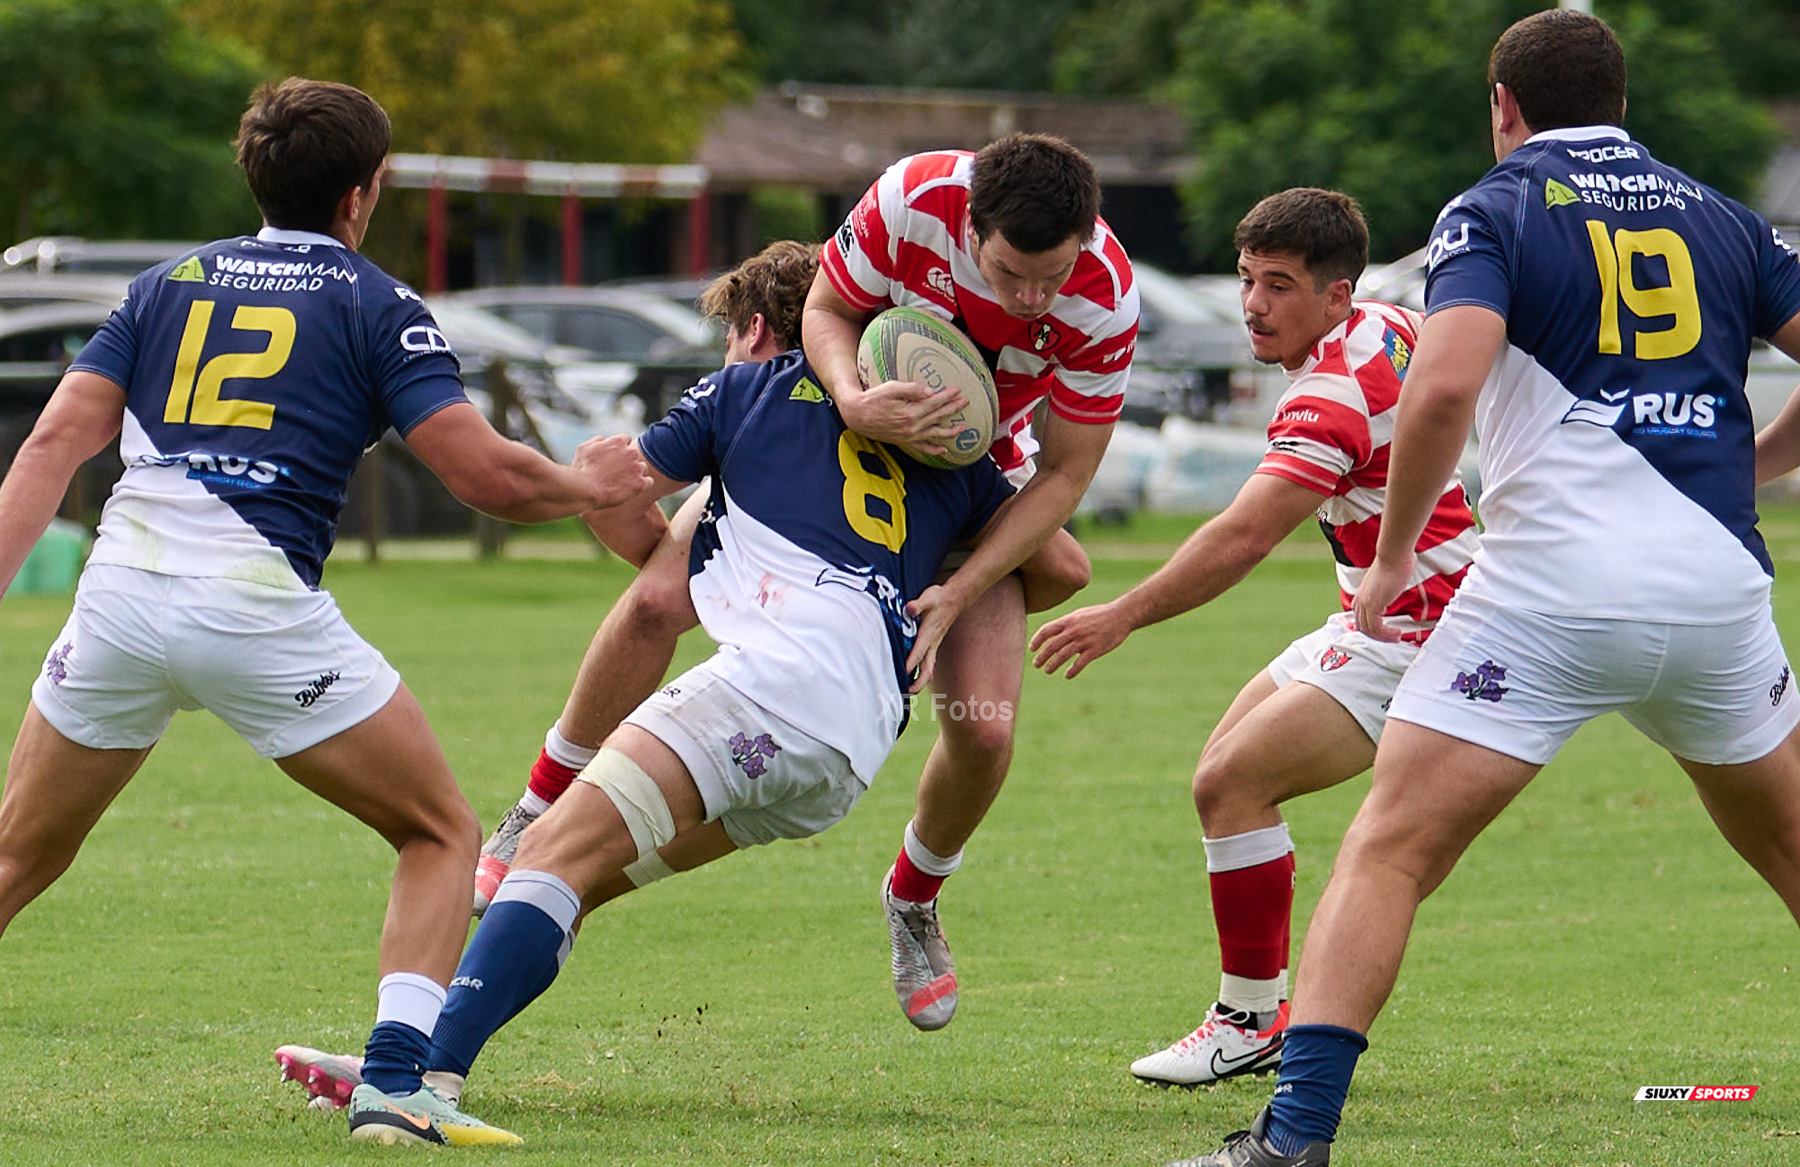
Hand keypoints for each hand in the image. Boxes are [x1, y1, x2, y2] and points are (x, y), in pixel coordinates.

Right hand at [573, 434, 651, 507]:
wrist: (586, 490)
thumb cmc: (582, 469)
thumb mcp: (584, 448)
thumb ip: (597, 441)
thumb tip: (605, 440)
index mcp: (618, 442)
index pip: (626, 440)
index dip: (620, 449)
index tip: (614, 458)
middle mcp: (630, 452)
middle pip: (634, 454)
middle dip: (627, 461)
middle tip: (617, 472)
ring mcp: (636, 468)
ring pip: (643, 468)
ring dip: (635, 473)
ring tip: (623, 482)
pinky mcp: (639, 483)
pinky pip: (649, 482)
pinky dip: (643, 485)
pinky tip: (633, 488)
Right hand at [837, 380, 968, 454]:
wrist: (856, 415)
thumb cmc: (872, 398)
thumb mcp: (891, 388)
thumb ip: (912, 389)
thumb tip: (930, 392)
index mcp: (910, 412)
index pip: (934, 402)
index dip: (947, 396)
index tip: (958, 390)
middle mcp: (912, 427)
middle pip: (938, 417)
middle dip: (953, 409)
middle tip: (966, 402)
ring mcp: (908, 436)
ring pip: (934, 434)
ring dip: (950, 431)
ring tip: (962, 428)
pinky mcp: (903, 441)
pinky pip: (922, 448)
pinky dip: (933, 450)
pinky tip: (943, 450)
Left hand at [904, 584, 964, 692]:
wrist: (956, 598)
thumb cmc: (940, 598)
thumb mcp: (928, 597)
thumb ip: (918, 604)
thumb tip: (910, 609)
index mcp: (928, 634)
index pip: (918, 653)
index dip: (909, 664)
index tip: (901, 674)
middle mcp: (932, 643)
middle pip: (926, 669)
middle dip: (918, 682)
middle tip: (907, 692)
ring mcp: (933, 645)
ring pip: (928, 669)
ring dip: (920, 681)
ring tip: (909, 690)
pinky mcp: (933, 645)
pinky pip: (928, 664)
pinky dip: (922, 673)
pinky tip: (913, 677)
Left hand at [1028, 602, 1130, 678]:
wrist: (1121, 615)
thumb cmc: (1099, 614)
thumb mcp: (1080, 614)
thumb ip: (1066, 623)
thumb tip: (1052, 632)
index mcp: (1069, 620)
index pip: (1046, 630)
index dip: (1037, 640)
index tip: (1032, 648)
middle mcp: (1074, 630)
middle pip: (1052, 646)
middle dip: (1042, 656)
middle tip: (1036, 664)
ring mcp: (1084, 641)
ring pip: (1063, 656)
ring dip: (1053, 665)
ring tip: (1047, 671)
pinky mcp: (1095, 650)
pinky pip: (1080, 663)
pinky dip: (1072, 671)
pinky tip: (1067, 675)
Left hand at [1349, 551, 1414, 642]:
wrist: (1393, 555)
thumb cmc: (1394, 564)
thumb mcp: (1386, 583)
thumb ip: (1385, 592)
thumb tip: (1391, 595)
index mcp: (1361, 595)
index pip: (1360, 619)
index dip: (1371, 629)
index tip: (1384, 633)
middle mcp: (1360, 600)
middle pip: (1362, 627)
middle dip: (1377, 636)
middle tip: (1391, 638)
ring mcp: (1365, 603)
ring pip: (1368, 630)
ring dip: (1383, 637)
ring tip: (1396, 637)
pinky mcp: (1373, 605)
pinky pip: (1376, 627)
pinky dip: (1386, 634)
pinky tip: (1396, 633)